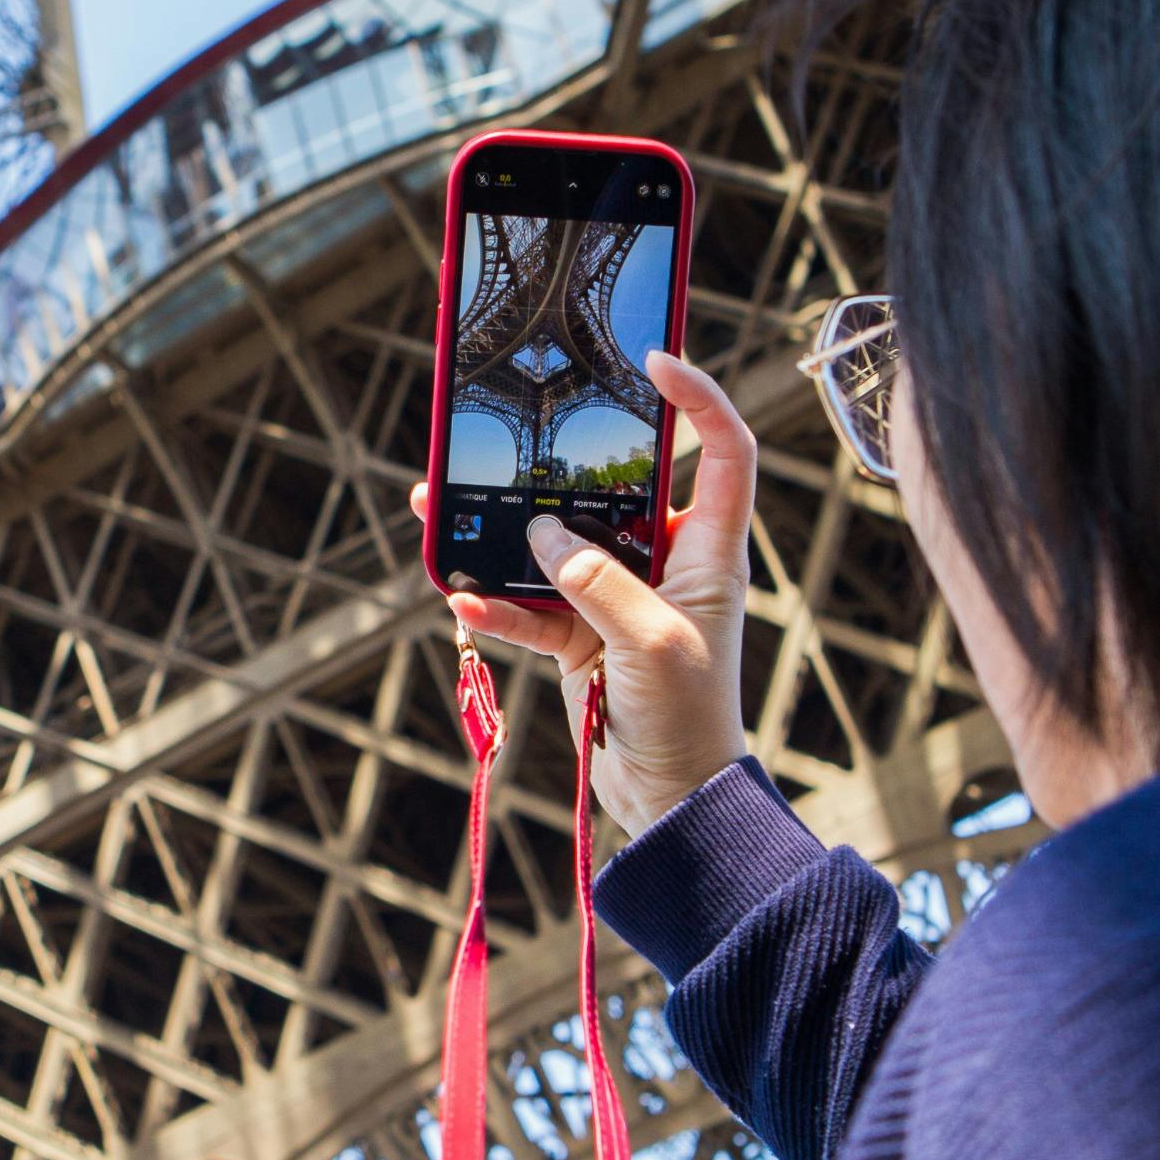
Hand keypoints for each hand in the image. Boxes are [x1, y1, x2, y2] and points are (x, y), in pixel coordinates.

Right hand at [410, 351, 757, 841]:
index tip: (655, 360)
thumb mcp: (653, 643)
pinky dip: (493, 602)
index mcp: (707, 549)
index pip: (720, 449)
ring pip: (551, 544)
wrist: (672, 799)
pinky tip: (459, 596)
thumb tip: (543, 535)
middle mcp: (664, 561)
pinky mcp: (579, 635)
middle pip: (610, 488)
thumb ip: (599, 583)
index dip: (698, 398)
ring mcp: (616, 596)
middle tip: (505, 430)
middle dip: (554, 465)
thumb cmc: (690, 718)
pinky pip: (527, 605)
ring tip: (439, 506)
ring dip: (499, 532)